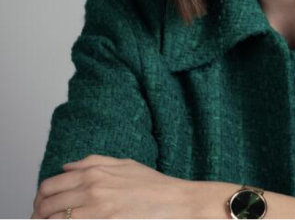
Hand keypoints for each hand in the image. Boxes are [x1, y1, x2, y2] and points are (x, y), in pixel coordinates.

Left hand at [31, 154, 203, 218]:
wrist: (175, 202)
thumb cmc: (153, 185)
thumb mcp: (124, 164)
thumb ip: (93, 162)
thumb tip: (66, 166)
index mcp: (94, 172)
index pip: (49, 185)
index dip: (39, 198)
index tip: (39, 207)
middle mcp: (91, 189)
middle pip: (46, 205)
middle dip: (38, 215)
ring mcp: (97, 210)